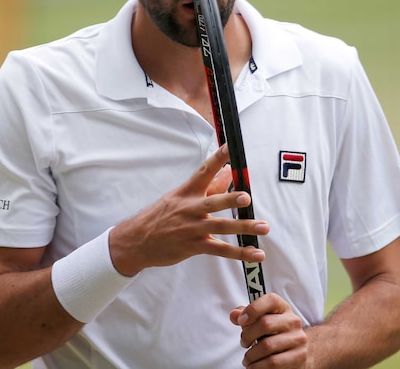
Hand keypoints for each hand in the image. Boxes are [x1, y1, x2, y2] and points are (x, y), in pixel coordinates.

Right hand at [110, 145, 268, 275]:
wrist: (136, 242)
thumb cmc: (160, 216)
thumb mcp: (178, 197)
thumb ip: (207, 186)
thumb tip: (228, 171)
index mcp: (186, 192)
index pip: (204, 171)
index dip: (218, 158)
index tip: (231, 146)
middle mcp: (189, 208)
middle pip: (212, 202)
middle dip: (229, 200)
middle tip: (246, 197)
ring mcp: (191, 228)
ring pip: (220, 227)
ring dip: (243, 227)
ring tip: (263, 227)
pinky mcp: (193, 247)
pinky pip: (219, 250)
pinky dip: (239, 252)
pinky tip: (255, 253)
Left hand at [231, 293, 308, 367]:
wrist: (296, 351)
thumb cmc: (274, 333)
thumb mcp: (261, 320)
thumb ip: (245, 314)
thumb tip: (234, 315)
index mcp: (283, 307)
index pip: (270, 300)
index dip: (253, 309)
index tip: (241, 320)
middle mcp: (293, 321)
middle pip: (265, 323)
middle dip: (247, 335)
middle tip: (243, 343)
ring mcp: (298, 339)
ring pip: (267, 346)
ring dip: (251, 355)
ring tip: (247, 359)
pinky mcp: (298, 356)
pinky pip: (273, 363)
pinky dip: (258, 366)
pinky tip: (254, 366)